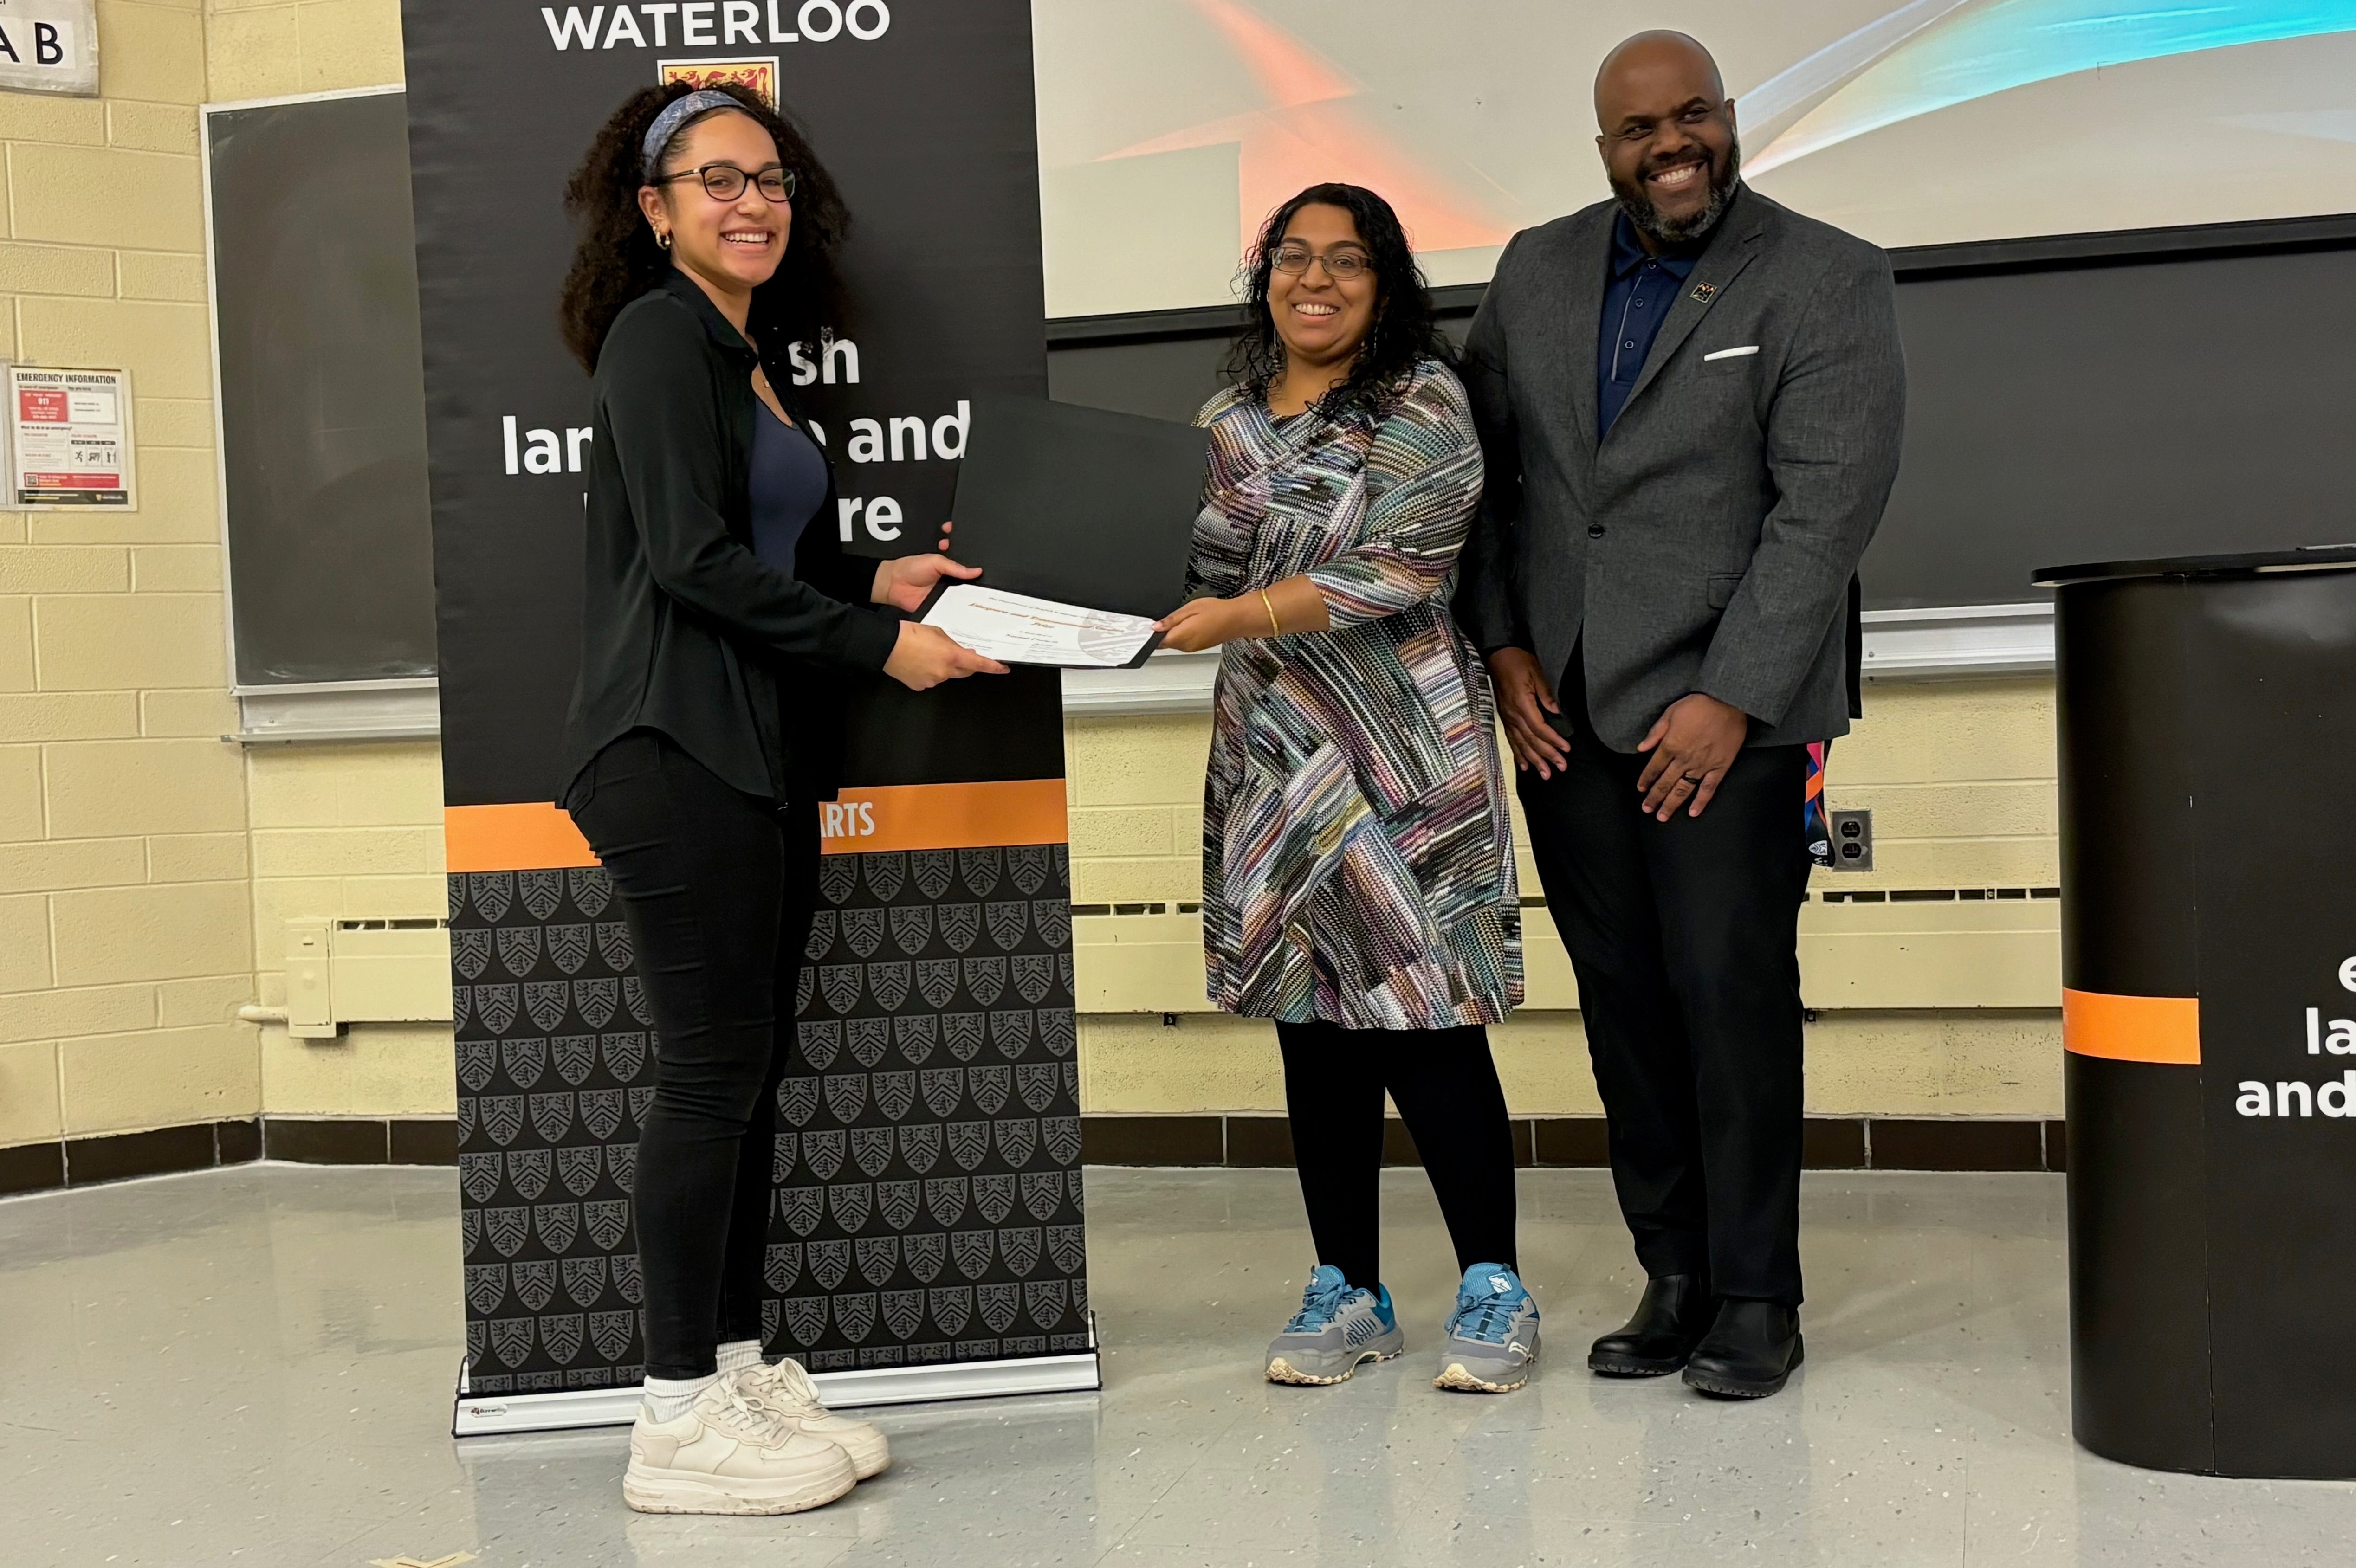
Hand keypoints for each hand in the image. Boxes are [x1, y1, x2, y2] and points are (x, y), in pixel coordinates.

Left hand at [871, 548, 980, 613]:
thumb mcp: (936, 561)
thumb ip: (956, 567)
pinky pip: (953, 612)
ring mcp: (946, 596)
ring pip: (963, 600)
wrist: (894, 584)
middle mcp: (950, 583)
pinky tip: (966, 611)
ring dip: (968, 601)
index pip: (969, 572)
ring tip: (979, 600)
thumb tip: (976, 571)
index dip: (978, 573)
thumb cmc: (910, 568)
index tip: (989, 574)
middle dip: (976, 588)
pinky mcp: (941, 608)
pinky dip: (958, 612)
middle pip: (969, 587)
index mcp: (950, 568)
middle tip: (985, 589)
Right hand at [883, 621, 1008, 690]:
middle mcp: (945, 672)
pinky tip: (920, 662)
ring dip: (944, 667)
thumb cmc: (910, 633)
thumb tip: (958, 650)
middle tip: (962, 655)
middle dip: (966, 664)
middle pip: (964, 671)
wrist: (887, 645)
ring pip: (946, 675)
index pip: (979, 664)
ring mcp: (933, 681)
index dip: (993, 667)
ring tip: (929, 653)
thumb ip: (952, 643)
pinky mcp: (920, 685)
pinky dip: (929, 672)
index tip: (1003, 669)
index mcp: (952, 656)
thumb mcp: (937, 631)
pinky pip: (930, 679)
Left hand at [1156, 596, 1255, 652]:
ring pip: (1174, 643)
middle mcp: (1186, 646)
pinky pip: (1183, 643)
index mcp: (1182, 636)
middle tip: (1165, 618)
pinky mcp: (1197, 647)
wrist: (1237, 619)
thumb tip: (1155, 627)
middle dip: (1162, 632)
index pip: (1157, 642)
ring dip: (1172, 633)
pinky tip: (1189, 624)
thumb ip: (1171, 619)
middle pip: (1165, 642)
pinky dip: (1181, 635)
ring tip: (1181, 619)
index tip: (1148, 626)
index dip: (1150, 635)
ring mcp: (1192, 648)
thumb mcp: (1190, 608)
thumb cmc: (1217, 611)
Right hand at [1487, 646, 1568, 777]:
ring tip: (1545, 774)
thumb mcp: (1537, 673)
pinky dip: (1518, 754)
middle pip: (1532, 741)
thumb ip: (1546, 694)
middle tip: (1560, 767)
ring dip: (1534, 761)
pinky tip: (1524, 765)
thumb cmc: (1517, 661)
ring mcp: (1507, 718)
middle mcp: (1513, 715)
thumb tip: (1556, 713)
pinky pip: (1511, 740)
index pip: (1540, 728)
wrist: (1497, 656)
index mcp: (1522, 704)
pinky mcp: (1505, 718)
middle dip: (1547, 756)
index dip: (1553, 740)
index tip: (1566, 749)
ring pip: (1521, 744)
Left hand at [1635, 693, 1748, 818]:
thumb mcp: (1671, 712)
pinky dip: (1700, 802)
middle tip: (1647, 809)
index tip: (1641, 789)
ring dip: (1671, 804)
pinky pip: (1708, 788)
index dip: (1646, 780)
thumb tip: (1641, 748)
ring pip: (1683, 789)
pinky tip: (1693, 813)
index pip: (1653, 768)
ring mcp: (1702, 765)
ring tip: (1662, 816)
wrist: (1729, 701)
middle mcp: (1684, 759)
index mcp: (1671, 745)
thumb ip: (1656, 732)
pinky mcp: (1720, 767)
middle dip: (1654, 798)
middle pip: (1665, 783)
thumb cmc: (1700, 704)